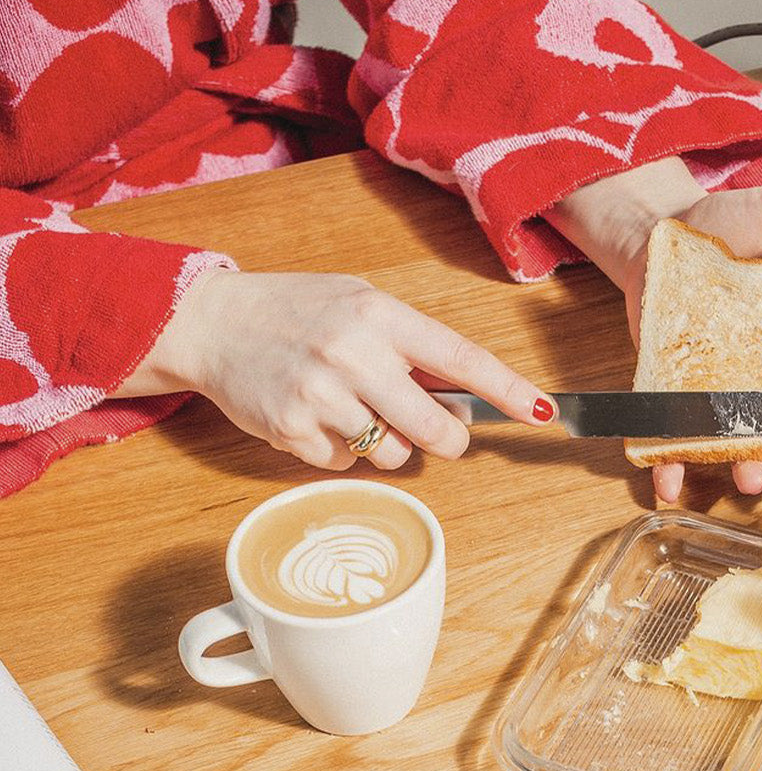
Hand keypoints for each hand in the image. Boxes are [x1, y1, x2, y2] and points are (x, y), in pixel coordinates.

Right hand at [110, 269, 555, 468]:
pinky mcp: (291, 429)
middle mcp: (353, 353)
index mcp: (379, 316)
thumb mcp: (358, 306)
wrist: (211, 322)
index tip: (542, 412)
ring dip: (387, 445)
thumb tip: (462, 397)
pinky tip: (318, 420)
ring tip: (355, 411)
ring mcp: (320, 394)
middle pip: (435, 427)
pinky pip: (344, 464)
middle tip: (436, 430)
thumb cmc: (295, 312)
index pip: (460, 358)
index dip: (507, 390)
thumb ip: (409, 346)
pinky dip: (341, 452)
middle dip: (446, 438)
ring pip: (392, 453)